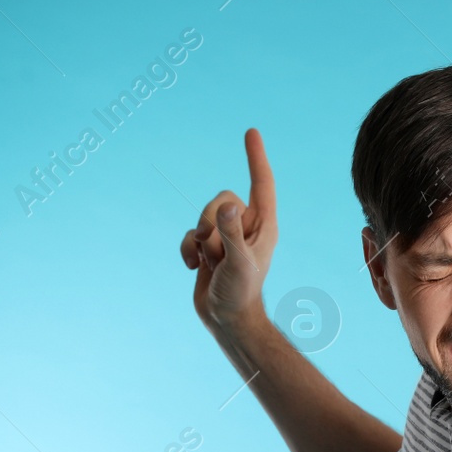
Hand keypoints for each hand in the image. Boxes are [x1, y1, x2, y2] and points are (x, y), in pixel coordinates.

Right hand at [180, 128, 277, 336]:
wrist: (226, 319)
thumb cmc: (240, 294)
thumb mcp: (239, 263)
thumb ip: (232, 233)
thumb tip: (228, 206)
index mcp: (263, 226)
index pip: (262, 184)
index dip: (256, 157)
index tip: (251, 132)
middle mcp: (246, 226)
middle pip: (221, 199)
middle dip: (211, 222)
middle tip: (215, 251)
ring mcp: (226, 236)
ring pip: (204, 216)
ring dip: (201, 240)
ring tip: (210, 263)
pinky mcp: (208, 247)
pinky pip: (190, 233)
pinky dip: (188, 249)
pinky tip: (194, 267)